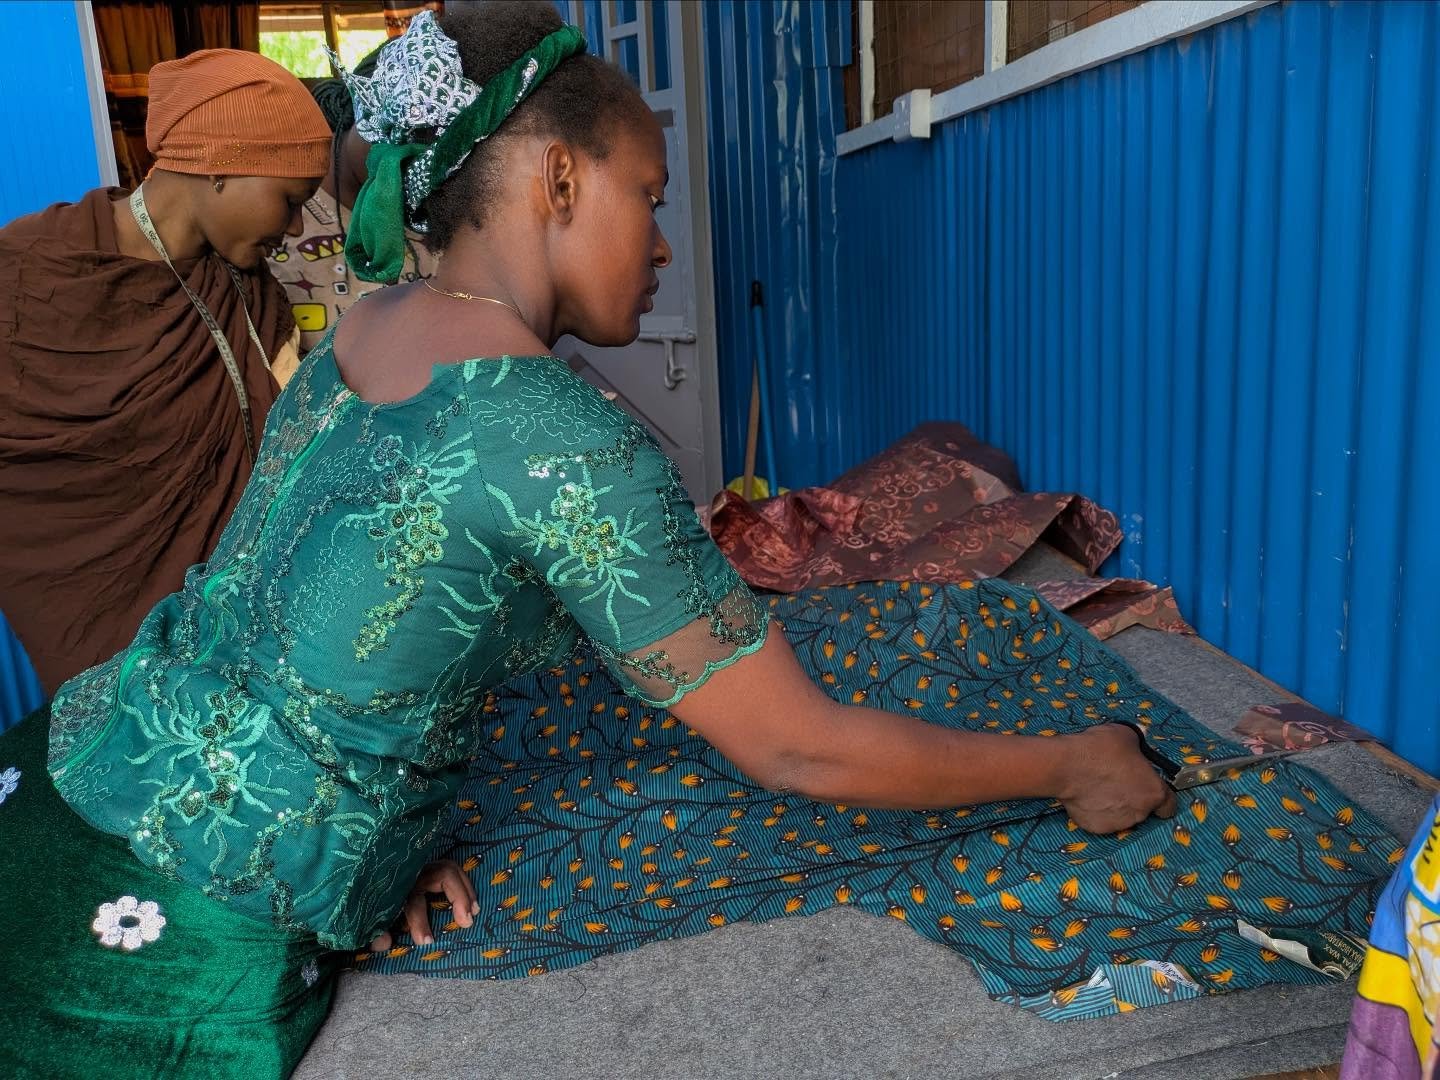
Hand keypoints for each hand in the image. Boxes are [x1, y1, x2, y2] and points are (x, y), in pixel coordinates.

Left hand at [368, 859, 478, 950]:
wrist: (363, 880)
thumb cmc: (370, 906)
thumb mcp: (369, 922)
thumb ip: (374, 934)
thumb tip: (384, 943)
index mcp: (396, 888)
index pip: (413, 901)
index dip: (420, 922)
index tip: (427, 942)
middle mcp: (412, 874)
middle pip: (443, 875)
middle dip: (458, 897)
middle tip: (466, 922)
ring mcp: (421, 869)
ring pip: (450, 869)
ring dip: (466, 891)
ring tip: (474, 912)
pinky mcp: (427, 870)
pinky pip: (451, 872)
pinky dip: (464, 886)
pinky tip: (471, 903)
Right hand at [1055, 724, 1177, 833]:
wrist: (1066, 766)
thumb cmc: (1100, 749)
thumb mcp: (1126, 735)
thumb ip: (1137, 743)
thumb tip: (1137, 742)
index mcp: (1154, 792)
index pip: (1169, 805)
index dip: (1161, 796)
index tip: (1149, 787)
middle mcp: (1140, 812)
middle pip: (1144, 808)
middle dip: (1134, 796)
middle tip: (1118, 780)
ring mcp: (1118, 823)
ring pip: (1123, 815)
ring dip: (1116, 804)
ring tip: (1099, 786)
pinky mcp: (1096, 827)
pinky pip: (1102, 818)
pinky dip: (1097, 810)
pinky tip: (1087, 795)